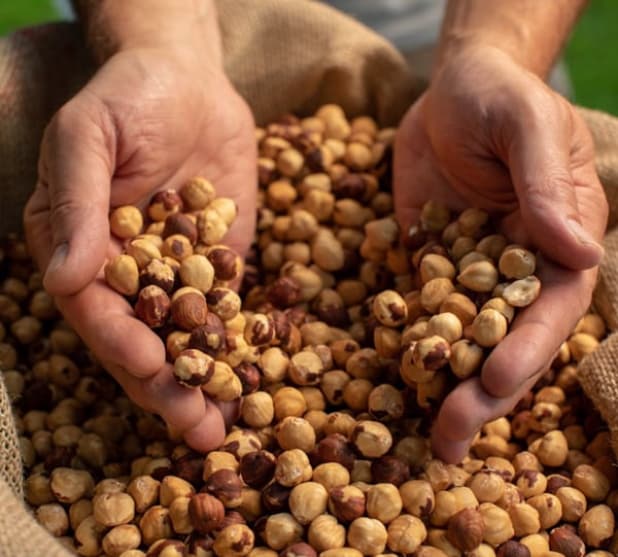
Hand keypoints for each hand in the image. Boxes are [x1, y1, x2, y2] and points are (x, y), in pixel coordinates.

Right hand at [24, 47, 256, 450]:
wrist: (189, 82)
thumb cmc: (129, 97)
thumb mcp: (90, 136)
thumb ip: (77, 204)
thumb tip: (62, 277)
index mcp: (81, 247)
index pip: (95, 309)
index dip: (120, 342)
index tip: (150, 369)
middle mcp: (128, 271)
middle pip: (143, 338)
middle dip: (167, 385)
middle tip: (196, 430)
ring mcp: (178, 272)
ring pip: (188, 338)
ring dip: (204, 382)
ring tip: (224, 427)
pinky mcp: (222, 265)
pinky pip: (230, 312)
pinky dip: (240, 348)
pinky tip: (255, 381)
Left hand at [394, 45, 607, 461]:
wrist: (451, 93)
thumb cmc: (499, 98)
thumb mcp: (526, 127)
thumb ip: (547, 185)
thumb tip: (581, 253)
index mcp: (559, 242)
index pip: (550, 307)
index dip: (528, 348)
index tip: (495, 380)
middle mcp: (518, 269)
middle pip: (506, 340)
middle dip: (483, 392)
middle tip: (452, 437)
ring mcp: (470, 273)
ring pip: (463, 340)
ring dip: (447, 387)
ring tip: (430, 437)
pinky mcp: (428, 266)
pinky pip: (419, 314)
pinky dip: (410, 349)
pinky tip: (394, 385)